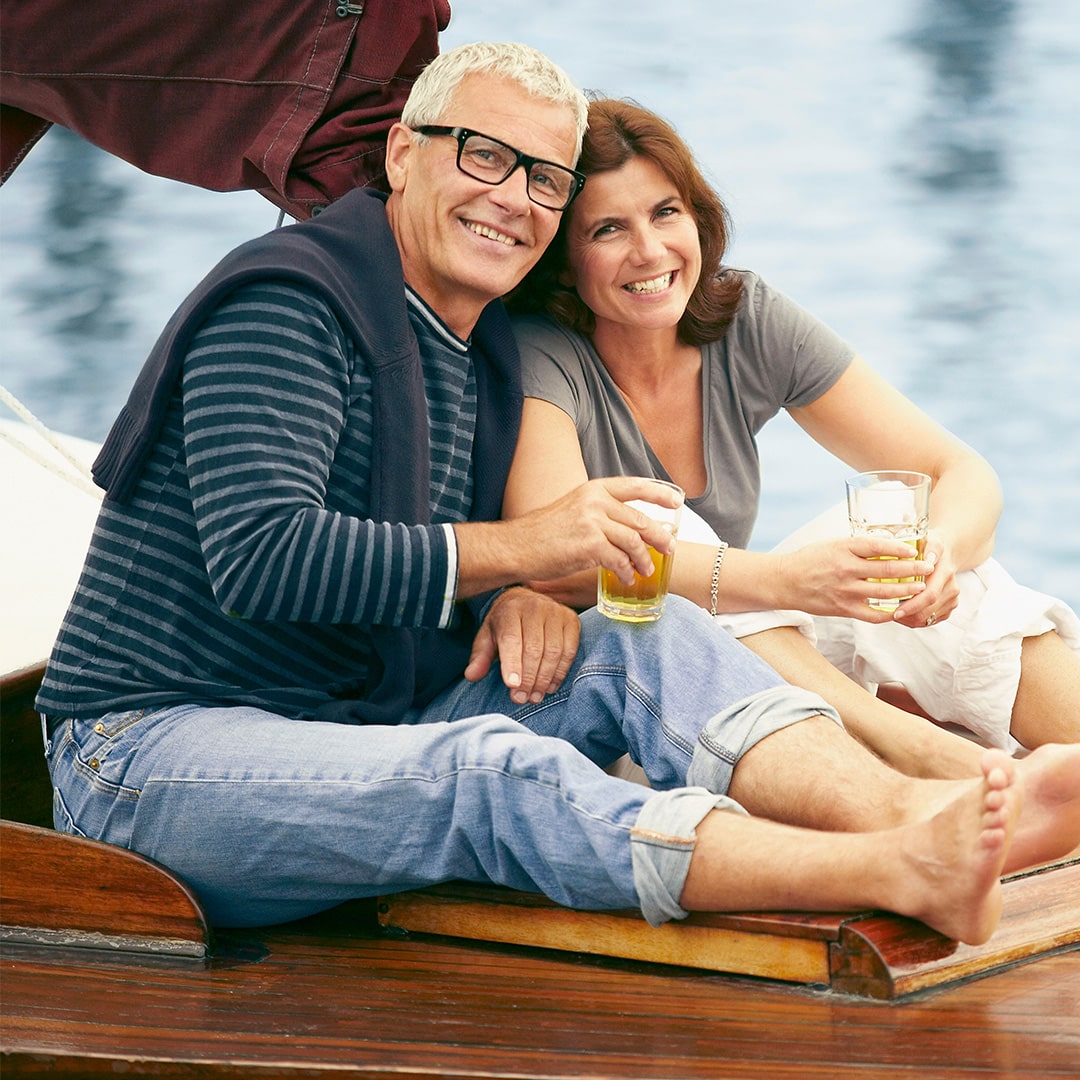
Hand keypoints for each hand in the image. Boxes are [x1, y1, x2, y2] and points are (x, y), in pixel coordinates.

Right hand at [457, 476, 683, 597]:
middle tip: (669, 550)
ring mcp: (592, 522)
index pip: (635, 486)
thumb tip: (625, 528)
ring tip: (646, 570)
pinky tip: (626, 578)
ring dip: (644, 559)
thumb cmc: (542, 534)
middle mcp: (595, 501)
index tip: (677, 501)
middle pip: (640, 519)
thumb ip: (598, 513)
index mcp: (593, 489)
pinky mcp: (589, 545)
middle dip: (659, 537)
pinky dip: (627, 571)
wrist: (516, 547)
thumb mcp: (573, 510)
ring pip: (633, 541)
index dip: (660, 493)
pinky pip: (619, 560)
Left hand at [464, 587, 580, 704]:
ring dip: (544, 679)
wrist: (527, 600)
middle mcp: (534, 607)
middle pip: (534, 649)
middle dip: (528, 678)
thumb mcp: (487, 636)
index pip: (511, 639)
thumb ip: (480, 656)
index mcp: (509, 609)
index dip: (512, 664)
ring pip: (553, 652)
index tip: (512, 686)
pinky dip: (560, 672)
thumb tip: (472, 676)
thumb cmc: (505, 623)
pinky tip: (550, 686)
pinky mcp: (572, 620)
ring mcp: (556, 612)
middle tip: (521, 698)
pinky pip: (569, 651)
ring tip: (535, 696)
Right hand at [776, 537, 936, 621]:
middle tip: (928, 568)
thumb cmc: (808, 560)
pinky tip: (899, 610)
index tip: (914, 550)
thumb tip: (884, 547)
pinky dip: (889, 613)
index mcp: (843, 549)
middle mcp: (846, 569)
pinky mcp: (843, 608)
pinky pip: (873, 614)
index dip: (901, 548)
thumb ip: (856, 547)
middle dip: (912, 569)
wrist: (785, 582)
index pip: (879, 546)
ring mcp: (846, 591)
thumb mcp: (831, 545)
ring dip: (907, 590)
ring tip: (921, 588)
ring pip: (885, 592)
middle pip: (888, 570)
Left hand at [890, 530, 960, 627]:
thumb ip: (931, 548)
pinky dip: (914, 620)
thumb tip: (929, 559)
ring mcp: (951, 600)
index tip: (895, 611)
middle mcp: (951, 588)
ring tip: (892, 612)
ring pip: (927, 619)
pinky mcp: (948, 608)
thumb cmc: (930, 547)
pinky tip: (903, 612)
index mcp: (945, 573)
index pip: (929, 595)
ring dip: (908, 619)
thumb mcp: (930, 540)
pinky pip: (929, 620)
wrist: (945, 554)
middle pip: (927, 611)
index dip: (912, 606)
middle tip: (887, 614)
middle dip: (907, 615)